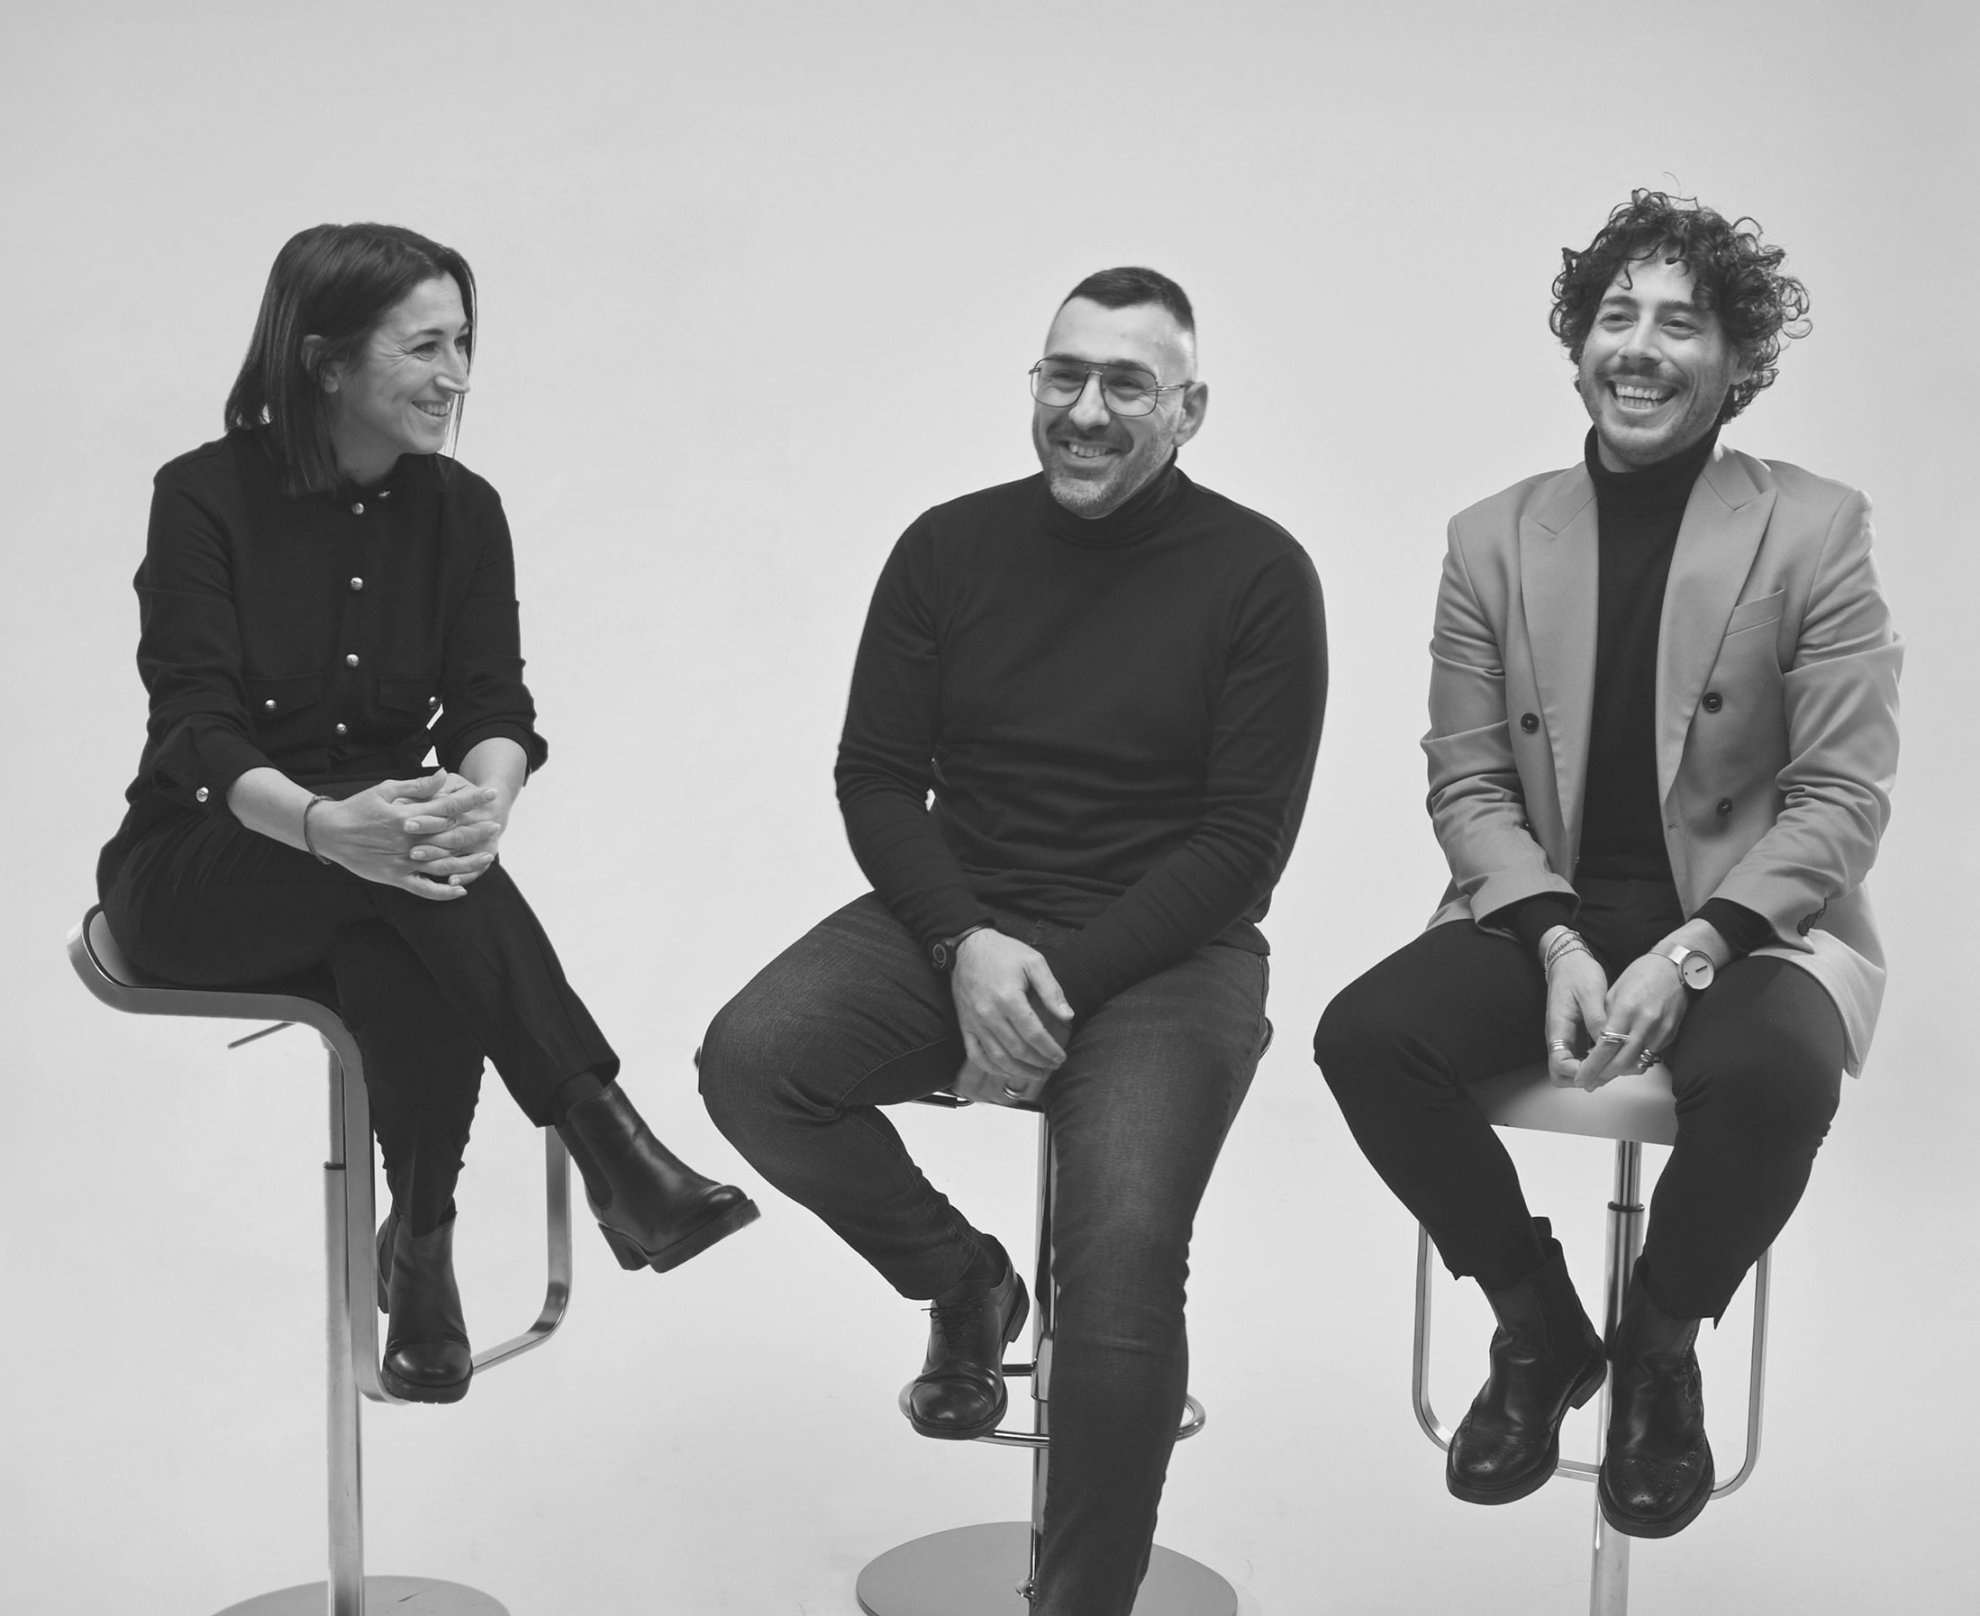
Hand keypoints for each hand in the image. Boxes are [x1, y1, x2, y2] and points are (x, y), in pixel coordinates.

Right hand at [314, 772, 499, 899]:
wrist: (329, 832)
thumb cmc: (358, 807)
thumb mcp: (386, 789)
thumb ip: (417, 785)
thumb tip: (444, 774)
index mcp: (408, 814)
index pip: (448, 806)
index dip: (472, 800)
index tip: (490, 794)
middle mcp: (409, 839)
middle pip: (451, 836)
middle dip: (476, 831)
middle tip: (495, 826)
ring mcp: (403, 861)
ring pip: (443, 865)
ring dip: (468, 862)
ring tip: (488, 857)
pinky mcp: (395, 877)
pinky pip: (423, 888)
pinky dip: (442, 892)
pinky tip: (461, 891)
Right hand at [950, 929, 1075, 1100]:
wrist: (968, 946)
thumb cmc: (1001, 952)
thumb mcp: (1033, 962)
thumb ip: (1051, 990)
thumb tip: (1067, 1015)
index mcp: (1008, 998)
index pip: (1034, 1034)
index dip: (1050, 1050)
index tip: (1060, 1057)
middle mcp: (989, 1013)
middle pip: (1018, 1050)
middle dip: (1039, 1063)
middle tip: (1052, 1066)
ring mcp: (975, 1022)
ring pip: (998, 1058)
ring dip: (1019, 1071)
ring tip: (1035, 1073)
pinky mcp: (965, 1025)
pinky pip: (976, 1054)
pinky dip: (991, 1068)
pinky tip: (1006, 1071)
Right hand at [1544, 944, 1611, 1087]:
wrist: (1569, 962)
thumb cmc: (1577, 973)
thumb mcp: (1590, 992)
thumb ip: (1597, 1019)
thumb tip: (1607, 1042)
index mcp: (1558, 1027)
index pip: (1559, 1063)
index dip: (1578, 1071)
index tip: (1599, 1066)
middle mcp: (1559, 1037)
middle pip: (1560, 1075)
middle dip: (1582, 1079)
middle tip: (1606, 1071)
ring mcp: (1566, 1039)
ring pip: (1571, 1071)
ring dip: (1590, 1073)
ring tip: (1613, 1064)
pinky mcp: (1575, 1037)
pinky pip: (1581, 1059)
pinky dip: (1595, 1064)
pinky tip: (1612, 1056)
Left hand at [1574, 953, 1688, 1090]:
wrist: (1675, 967)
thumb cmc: (1641, 975)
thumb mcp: (1613, 993)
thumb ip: (1603, 1019)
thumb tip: (1592, 1045)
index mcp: (1625, 1010)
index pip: (1605, 1047)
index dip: (1592, 1066)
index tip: (1580, 1077)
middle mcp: (1644, 1023)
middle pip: (1621, 1062)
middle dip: (1603, 1076)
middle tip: (1588, 1083)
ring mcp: (1660, 1030)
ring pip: (1637, 1063)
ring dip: (1619, 1073)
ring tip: (1602, 1075)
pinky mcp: (1671, 1034)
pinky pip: (1650, 1056)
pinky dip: (1635, 1062)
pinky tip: (1623, 1062)